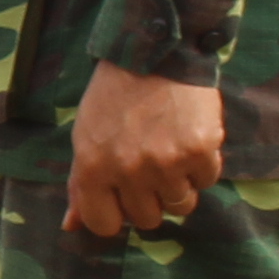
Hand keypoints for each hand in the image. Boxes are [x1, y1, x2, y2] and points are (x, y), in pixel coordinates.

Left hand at [62, 61, 224, 240]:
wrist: (156, 51)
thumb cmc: (115, 96)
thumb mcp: (86, 136)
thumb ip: (80, 185)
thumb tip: (71, 227)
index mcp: (93, 168)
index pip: (104, 224)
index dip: (117, 214)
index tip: (124, 197)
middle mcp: (128, 170)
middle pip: (148, 219)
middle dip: (151, 198)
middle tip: (151, 166)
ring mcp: (166, 163)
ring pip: (181, 205)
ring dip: (180, 184)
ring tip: (172, 150)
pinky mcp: (199, 150)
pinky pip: (207, 180)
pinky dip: (203, 164)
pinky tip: (191, 137)